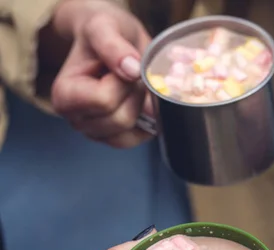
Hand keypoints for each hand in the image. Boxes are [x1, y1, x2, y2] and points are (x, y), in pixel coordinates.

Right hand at [50, 0, 152, 147]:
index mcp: (64, 95)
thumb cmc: (103, 32)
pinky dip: (149, 122)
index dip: (123, 81)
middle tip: (130, 74)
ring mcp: (96, 132)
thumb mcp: (104, 26)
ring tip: (133, 86)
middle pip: (121, 120)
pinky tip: (144, 101)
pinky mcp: (115, 138)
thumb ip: (113, 45)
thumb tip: (132, 71)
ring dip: (142, 108)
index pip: (105, 100)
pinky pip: (139, 140)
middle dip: (135, 94)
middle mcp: (76, 119)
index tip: (121, 65)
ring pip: (131, 133)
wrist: (111, 39)